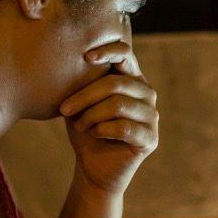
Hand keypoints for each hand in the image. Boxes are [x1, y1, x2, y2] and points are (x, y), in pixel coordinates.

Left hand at [57, 42, 158, 196]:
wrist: (92, 167)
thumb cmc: (85, 129)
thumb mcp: (80, 102)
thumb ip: (83, 81)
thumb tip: (72, 60)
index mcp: (131, 78)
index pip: (125, 54)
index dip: (107, 51)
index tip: (86, 58)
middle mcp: (146, 93)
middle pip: (115, 83)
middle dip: (84, 96)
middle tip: (65, 109)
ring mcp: (152, 116)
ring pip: (118, 105)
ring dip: (91, 115)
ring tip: (80, 125)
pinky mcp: (150, 138)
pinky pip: (124, 127)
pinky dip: (102, 130)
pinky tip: (94, 134)